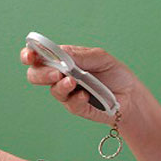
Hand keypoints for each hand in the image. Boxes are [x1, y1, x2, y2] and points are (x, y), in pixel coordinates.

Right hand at [21, 44, 138, 124]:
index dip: (29, 55)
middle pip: (36, 76)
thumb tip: (61, 52)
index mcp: (63, 61)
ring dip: (61, 86)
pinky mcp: (77, 108)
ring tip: (73, 82)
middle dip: (41, 73)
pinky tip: (86, 95)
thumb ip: (80, 55)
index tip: (30, 55)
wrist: (131, 95)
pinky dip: (77, 98)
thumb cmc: (115, 74)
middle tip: (55, 73)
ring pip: (53, 91)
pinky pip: (71, 104)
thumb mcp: (100, 57)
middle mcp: (61, 77)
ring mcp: (68, 94)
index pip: (39, 56)